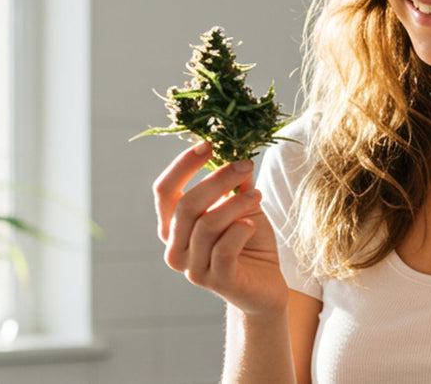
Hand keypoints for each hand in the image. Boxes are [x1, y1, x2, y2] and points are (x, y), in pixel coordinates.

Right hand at [153, 142, 287, 315]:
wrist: (266, 286)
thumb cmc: (249, 242)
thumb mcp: (242, 206)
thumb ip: (234, 184)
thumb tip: (235, 151)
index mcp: (173, 227)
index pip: (164, 190)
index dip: (182, 165)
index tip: (209, 144)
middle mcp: (175, 248)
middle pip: (185, 205)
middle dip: (217, 179)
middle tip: (245, 165)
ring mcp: (193, 268)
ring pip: (206, 225)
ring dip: (235, 204)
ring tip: (257, 195)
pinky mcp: (216, 282)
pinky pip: (224, 249)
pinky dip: (240, 230)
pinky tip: (251, 225)